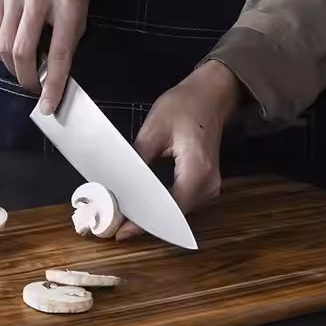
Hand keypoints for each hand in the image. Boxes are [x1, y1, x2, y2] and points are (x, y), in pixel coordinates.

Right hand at [0, 0, 89, 113]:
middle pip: (23, 50)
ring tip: (25, 72)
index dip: (54, 82)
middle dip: (27, 78)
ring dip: (13, 68)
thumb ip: (70, 36)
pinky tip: (12, 54)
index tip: (49, 105)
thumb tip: (55, 74)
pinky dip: (1, 53)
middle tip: (33, 88)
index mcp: (68, 1)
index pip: (60, 50)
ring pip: (3, 46)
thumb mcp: (82, 4)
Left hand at [115, 60, 242, 240]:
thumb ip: (138, 161)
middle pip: (174, 213)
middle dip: (145, 219)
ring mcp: (210, 186)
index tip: (120, 232)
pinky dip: (163, 204)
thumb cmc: (184, 106)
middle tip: (114, 222)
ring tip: (124, 215)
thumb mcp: (154, 130)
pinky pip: (183, 201)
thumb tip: (117, 187)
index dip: (143, 222)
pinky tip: (142, 204)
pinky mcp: (206, 182)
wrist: (211, 93)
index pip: (169, 208)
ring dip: (153, 213)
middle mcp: (208, 185)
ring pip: (178, 210)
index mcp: (197, 171)